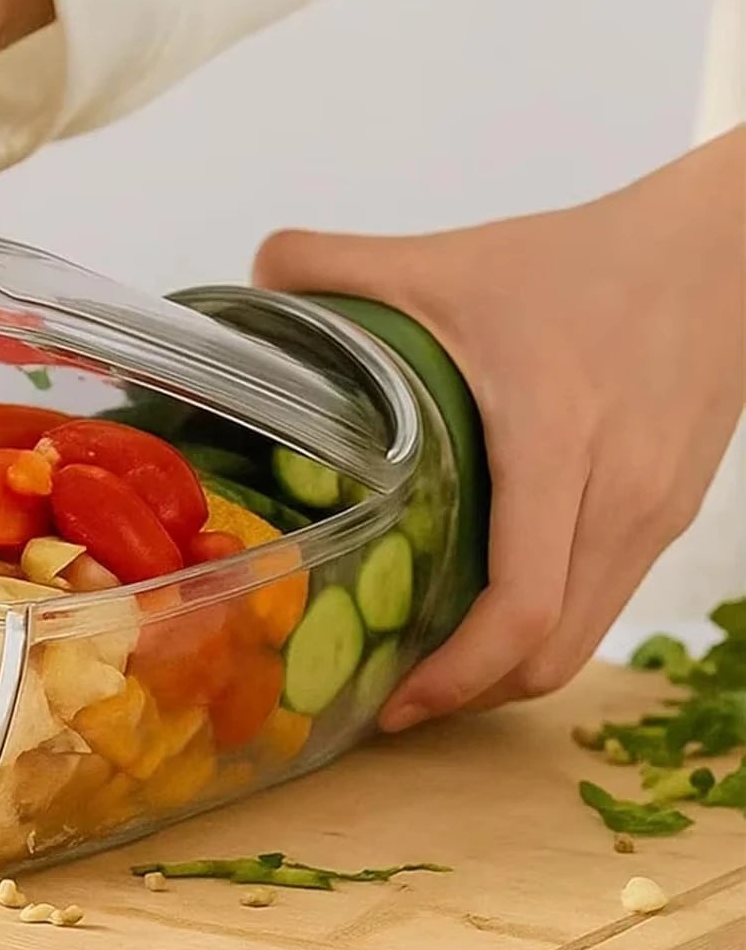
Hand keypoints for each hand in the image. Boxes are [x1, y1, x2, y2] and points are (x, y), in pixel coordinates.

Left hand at [255, 126, 744, 730]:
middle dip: (467, 692)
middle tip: (385, 696)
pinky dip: (543, 628)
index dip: (456, 673)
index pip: (524, 604)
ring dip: (505, 670)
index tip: (391, 701)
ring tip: (428, 666)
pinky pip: (604, 600)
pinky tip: (486, 606)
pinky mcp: (669, 514)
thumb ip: (334, 264)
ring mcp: (655, 515)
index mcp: (556, 446)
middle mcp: (620, 498)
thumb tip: (250, 277)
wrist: (722, 249)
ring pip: (584, 637)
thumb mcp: (447, 260)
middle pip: (552, 652)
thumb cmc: (586, 259)